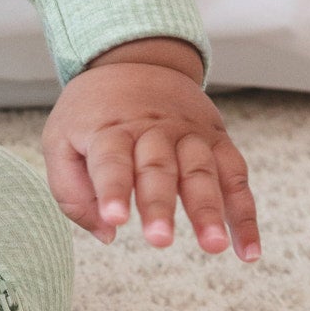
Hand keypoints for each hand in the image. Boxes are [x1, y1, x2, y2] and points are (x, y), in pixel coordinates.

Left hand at [41, 60, 260, 260]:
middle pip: (158, 168)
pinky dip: (245, 215)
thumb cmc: (93, 112)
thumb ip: (72, 191)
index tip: (115, 218)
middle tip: (159, 240)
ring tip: (213, 245)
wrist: (134, 60)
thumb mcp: (61, 139)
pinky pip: (236, 178)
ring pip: (201, 172)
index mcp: (109, 129)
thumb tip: (107, 233)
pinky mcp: (217, 140)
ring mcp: (188, 134)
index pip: (111, 161)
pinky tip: (247, 250)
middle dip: (159, 205)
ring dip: (209, 210)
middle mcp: (151, 130)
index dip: (112, 189)